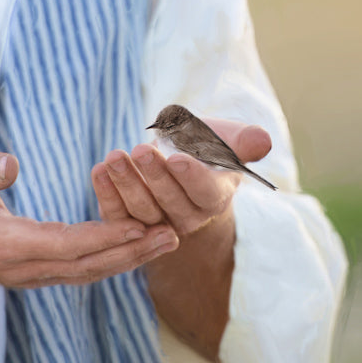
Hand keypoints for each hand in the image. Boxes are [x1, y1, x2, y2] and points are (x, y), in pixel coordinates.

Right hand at [0, 152, 178, 288]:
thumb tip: (10, 163)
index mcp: (4, 245)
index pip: (63, 244)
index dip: (104, 236)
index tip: (140, 225)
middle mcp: (23, 267)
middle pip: (86, 264)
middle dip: (131, 251)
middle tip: (172, 235)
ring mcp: (30, 273)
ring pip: (88, 271)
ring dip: (130, 258)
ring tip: (169, 240)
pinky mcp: (37, 270)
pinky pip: (80, 267)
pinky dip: (113, 258)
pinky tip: (139, 245)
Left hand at [91, 119, 272, 236]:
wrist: (183, 158)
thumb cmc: (208, 146)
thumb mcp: (228, 139)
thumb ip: (244, 141)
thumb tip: (262, 140)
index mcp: (215, 199)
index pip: (204, 192)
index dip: (191, 176)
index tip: (178, 158)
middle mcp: (187, 218)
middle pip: (169, 201)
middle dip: (154, 176)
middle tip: (141, 149)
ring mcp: (156, 223)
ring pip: (140, 210)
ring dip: (126, 183)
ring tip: (114, 157)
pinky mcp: (128, 222)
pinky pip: (116, 213)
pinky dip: (106, 192)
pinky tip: (99, 169)